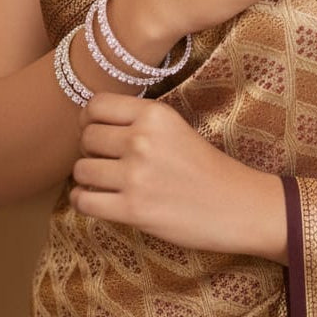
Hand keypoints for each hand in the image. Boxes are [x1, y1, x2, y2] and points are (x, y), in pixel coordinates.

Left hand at [70, 93, 287, 261]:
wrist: (234, 203)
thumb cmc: (204, 165)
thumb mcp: (174, 126)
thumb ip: (137, 121)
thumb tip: (90, 125)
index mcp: (153, 114)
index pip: (95, 106)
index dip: (88, 119)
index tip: (96, 131)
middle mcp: (141, 139)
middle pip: (85, 138)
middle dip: (89, 150)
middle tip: (104, 160)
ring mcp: (135, 176)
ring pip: (81, 170)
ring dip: (87, 178)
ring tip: (103, 182)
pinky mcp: (132, 210)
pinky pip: (83, 202)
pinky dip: (83, 201)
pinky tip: (96, 200)